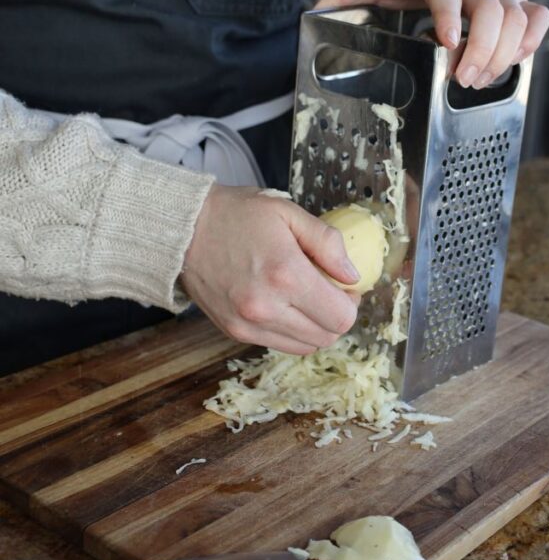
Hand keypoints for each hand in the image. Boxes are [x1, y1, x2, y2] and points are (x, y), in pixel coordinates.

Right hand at [180, 186, 360, 354]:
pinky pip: (279, 344)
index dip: (351, 302)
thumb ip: (327, 243)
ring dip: (315, 326)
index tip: (345, 286)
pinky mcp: (235, 332)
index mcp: (286, 274)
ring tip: (306, 298)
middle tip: (329, 291)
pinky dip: (291, 330)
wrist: (184, 229)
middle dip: (336, 315)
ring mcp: (248, 325)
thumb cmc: (237, 214)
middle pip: (327, 336)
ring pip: (305, 346)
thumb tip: (352, 275)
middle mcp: (267, 307)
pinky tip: (285, 304)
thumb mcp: (288, 213)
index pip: (341, 316)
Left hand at [315, 0, 548, 88]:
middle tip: (462, 80)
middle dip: (481, 50)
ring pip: (519, 16)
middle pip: (493, 9)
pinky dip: (532, 42)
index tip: (448, 45)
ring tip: (478, 80)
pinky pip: (538, 18)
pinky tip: (510, 62)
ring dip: (504, 54)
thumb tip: (314, 10)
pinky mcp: (515, 2)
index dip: (451, 16)